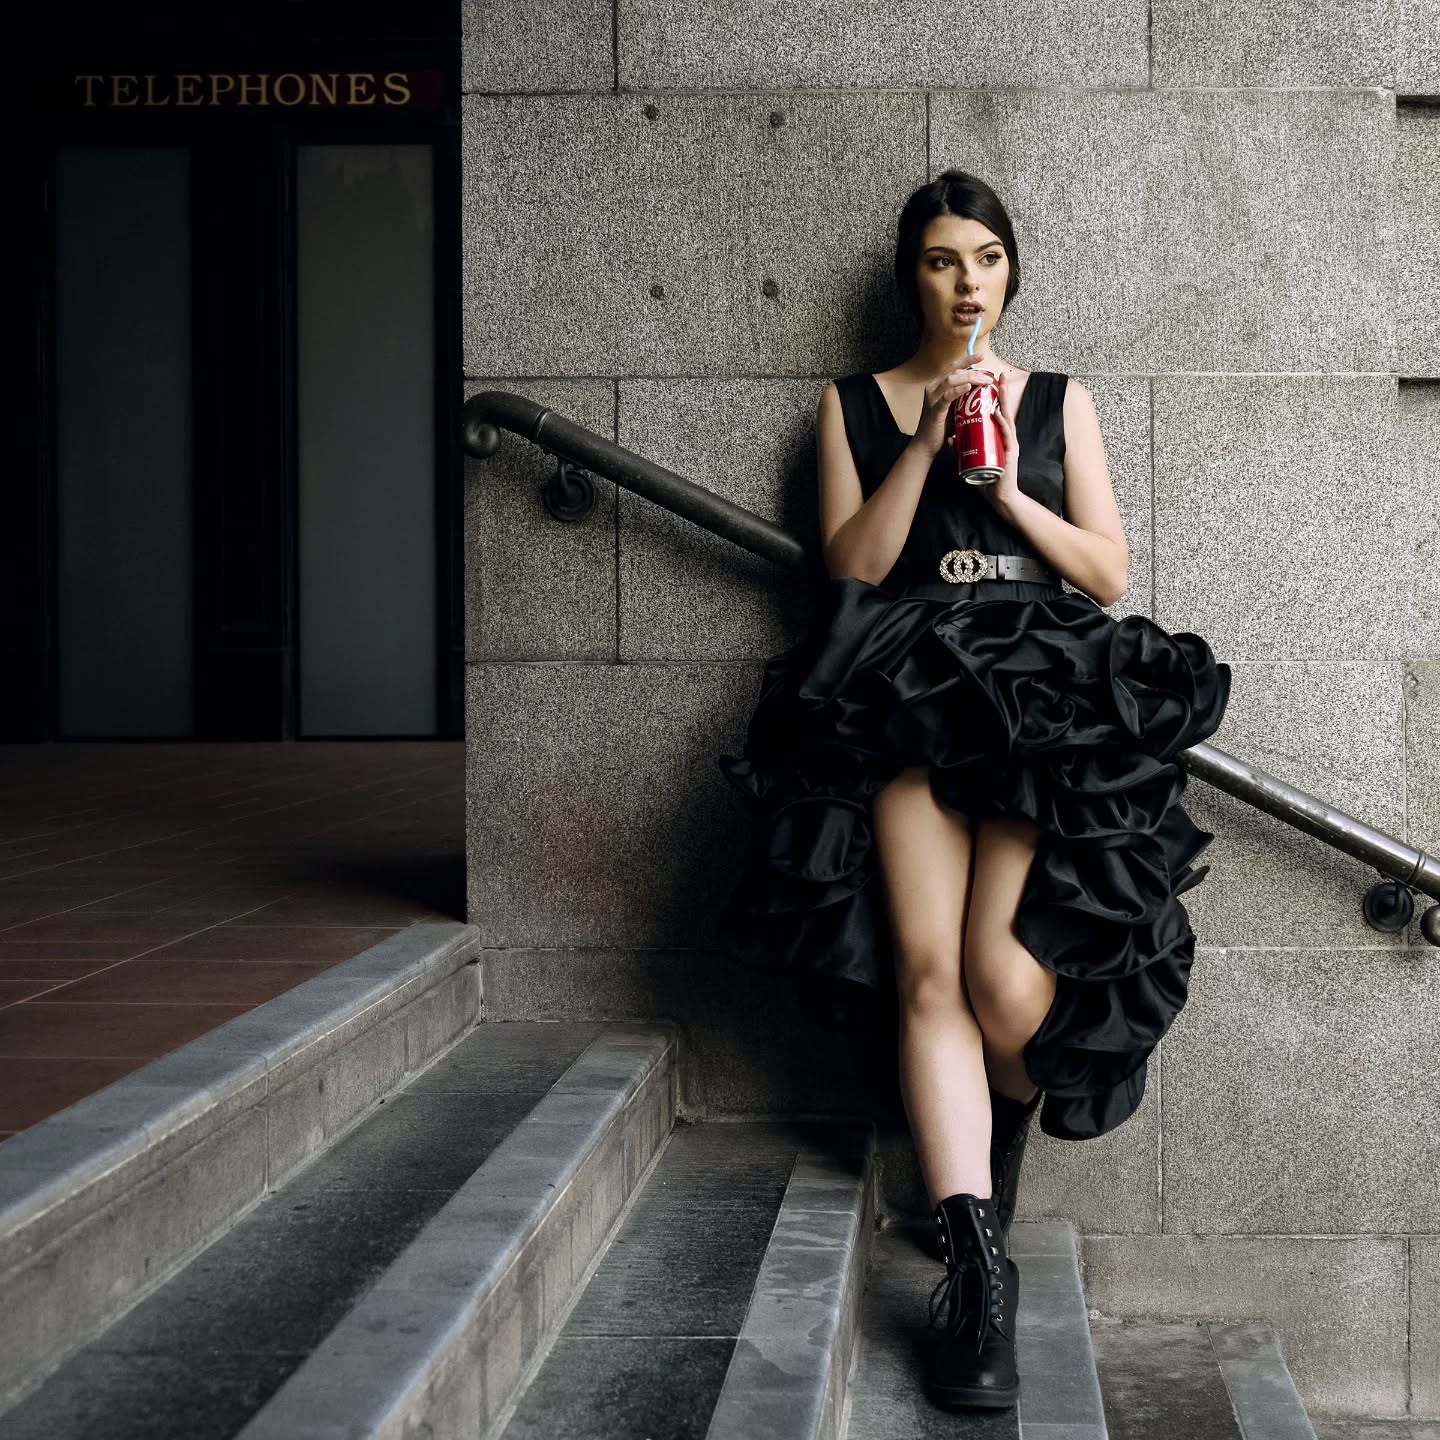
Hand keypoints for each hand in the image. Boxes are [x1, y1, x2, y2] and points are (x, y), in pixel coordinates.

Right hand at [911, 365, 1000, 460]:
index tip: (982, 356)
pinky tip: (969, 387)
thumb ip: (961, 397)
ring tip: (984, 381)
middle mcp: (933, 388)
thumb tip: (980, 388)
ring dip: (970, 378)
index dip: (967, 360)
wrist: (926, 445)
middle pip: (955, 372)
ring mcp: (932, 398)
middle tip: (989, 377)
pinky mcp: (934, 410)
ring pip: (951, 380)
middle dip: (974, 372)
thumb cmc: (941, 427)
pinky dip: (958, 390)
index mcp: (937, 385)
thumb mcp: (953, 407)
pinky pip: (947, 397)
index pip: (953, 368)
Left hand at [978, 370, 1021, 506]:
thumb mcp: (975, 459)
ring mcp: (1010, 444)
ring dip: (1004, 402)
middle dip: (1002, 393)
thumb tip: (952, 438)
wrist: (999, 496)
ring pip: (1007, 419)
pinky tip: (997, 413)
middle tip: (999, 376)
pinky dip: (1002, 423)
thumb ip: (965, 448)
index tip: (989, 382)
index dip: (994, 398)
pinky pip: (1006, 435)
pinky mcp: (1010, 453)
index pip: (997, 414)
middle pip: (1004, 411)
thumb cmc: (988, 479)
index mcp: (1000, 437)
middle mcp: (1007, 437)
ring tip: (999, 387)